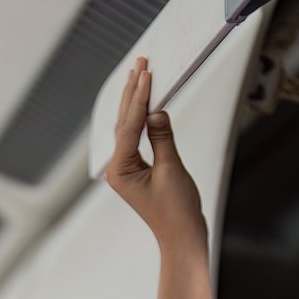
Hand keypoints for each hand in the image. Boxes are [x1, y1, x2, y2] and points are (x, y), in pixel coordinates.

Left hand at [102, 55, 207, 252]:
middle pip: (124, 121)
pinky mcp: (136, 169)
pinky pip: (136, 135)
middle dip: (132, 91)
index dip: (139, 98)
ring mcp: (125, 168)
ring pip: (128, 126)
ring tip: (139, 73)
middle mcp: (117, 168)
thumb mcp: (171, 170)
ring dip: (134, 100)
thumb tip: (156, 111)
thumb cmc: (176, 211)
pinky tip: (143, 101)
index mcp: (120, 170)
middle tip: (140, 63)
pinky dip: (140, 116)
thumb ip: (162, 138)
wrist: (181, 236)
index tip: (146, 73)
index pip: (130, 125)